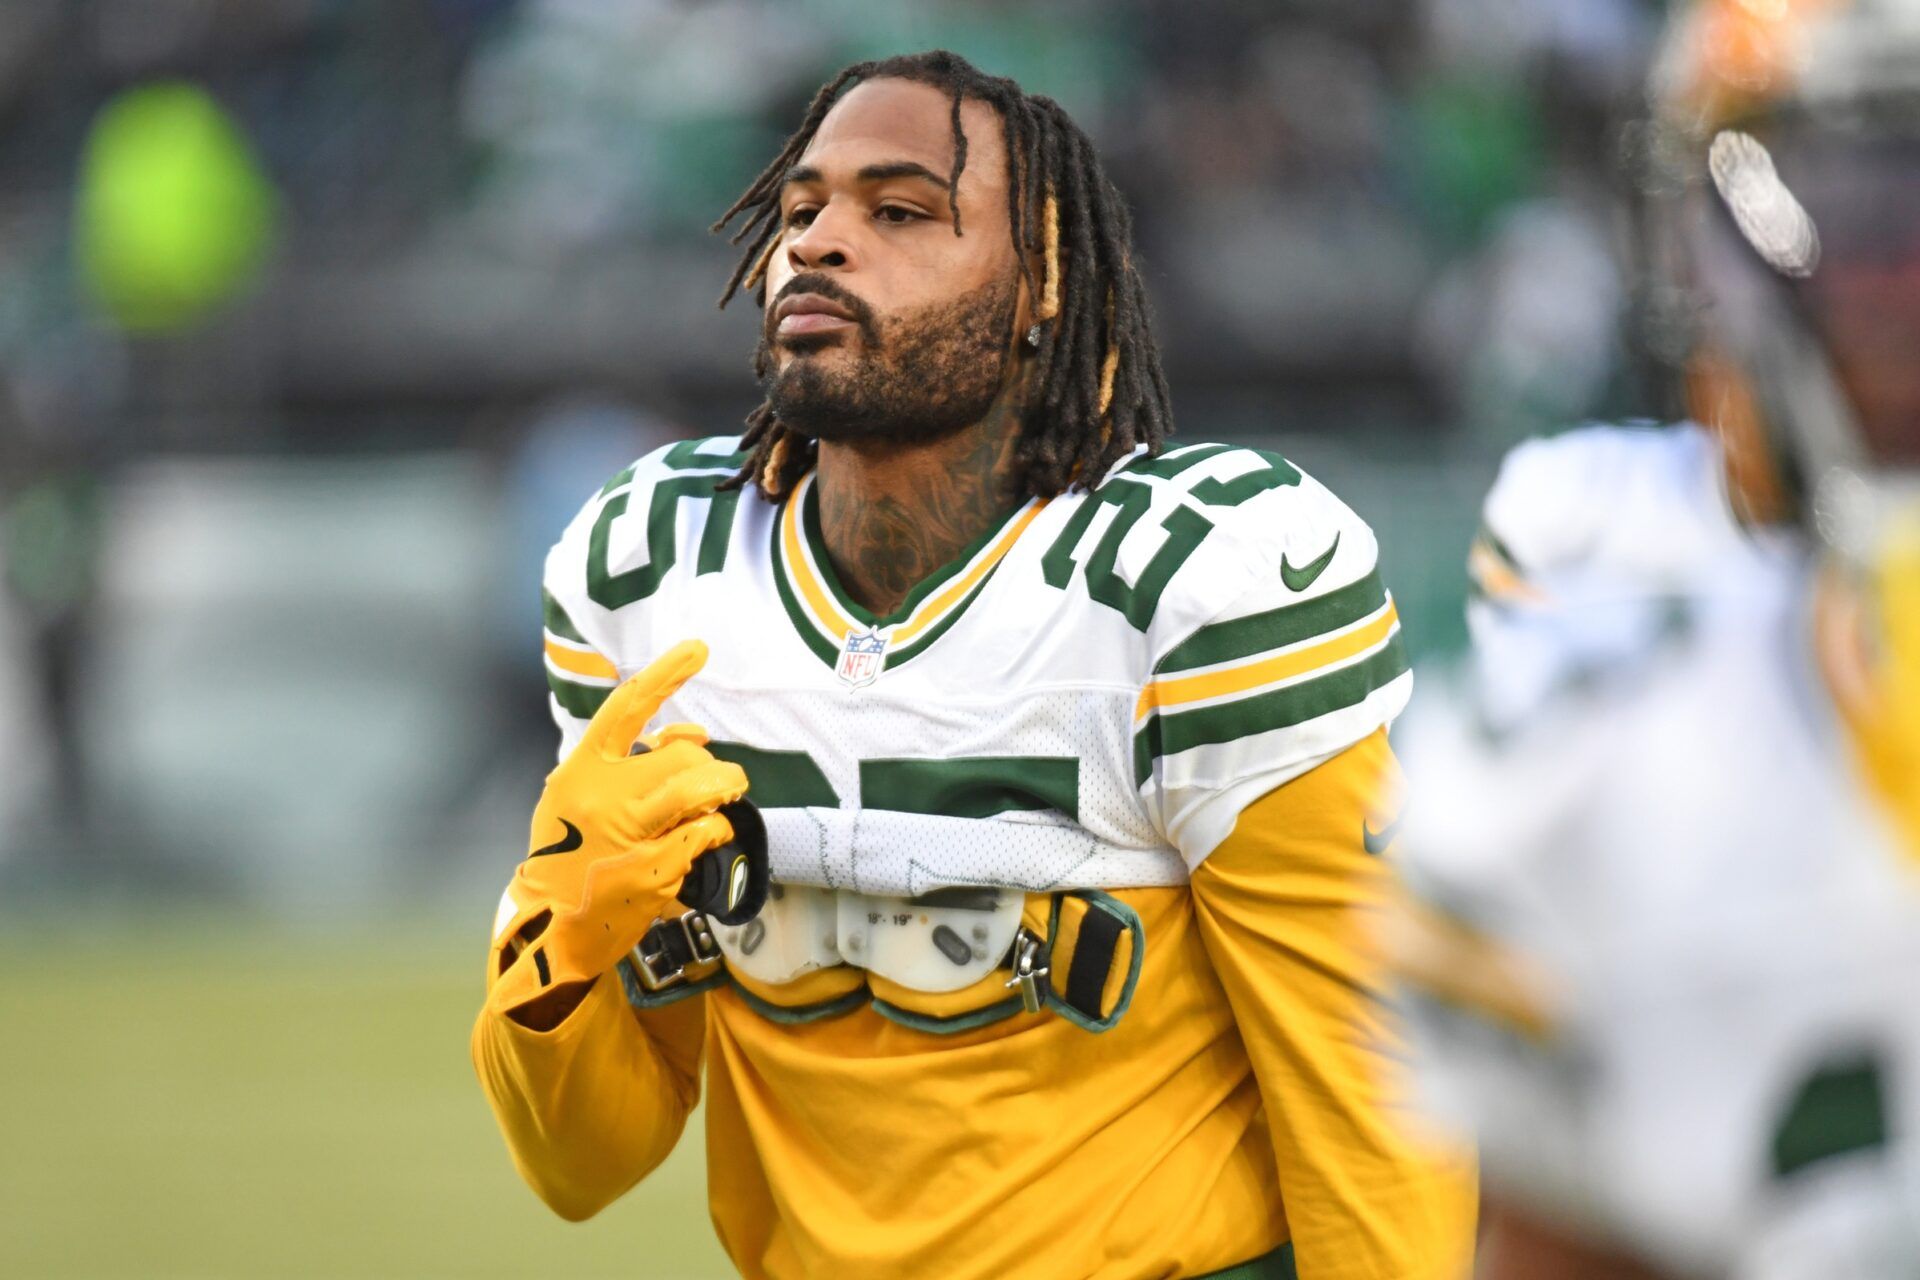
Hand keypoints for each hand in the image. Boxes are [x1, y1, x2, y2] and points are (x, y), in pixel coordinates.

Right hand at [487, 640, 747, 1023]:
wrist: (553, 921)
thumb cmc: (573, 848)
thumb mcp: (584, 794)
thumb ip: (631, 760)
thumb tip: (695, 736)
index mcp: (582, 769)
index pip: (627, 708)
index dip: (666, 674)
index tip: (698, 648)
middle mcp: (603, 796)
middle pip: (680, 756)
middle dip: (710, 767)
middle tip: (723, 779)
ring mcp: (628, 834)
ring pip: (699, 789)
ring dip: (725, 788)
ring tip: (728, 793)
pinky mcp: (653, 870)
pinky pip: (705, 833)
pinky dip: (715, 830)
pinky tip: (709, 836)